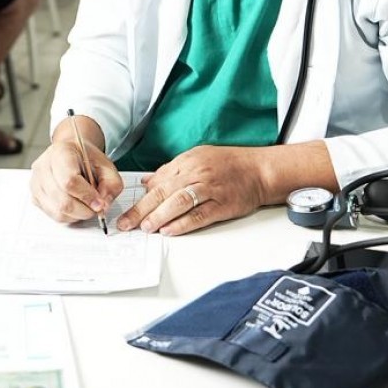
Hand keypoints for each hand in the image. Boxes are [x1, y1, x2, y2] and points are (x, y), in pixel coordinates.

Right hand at [30, 139, 122, 223]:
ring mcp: (36, 183)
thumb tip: (103, 205)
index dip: (87, 196)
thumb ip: (111, 184)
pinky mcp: (35, 197)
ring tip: (86, 204)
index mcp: (60, 153)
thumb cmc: (85, 158)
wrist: (70, 153)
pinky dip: (69, 216)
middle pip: (63, 201)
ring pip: (58, 212)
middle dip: (85, 210)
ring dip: (78, 214)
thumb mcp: (106, 165)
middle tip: (96, 207)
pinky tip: (76, 205)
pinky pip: (54, 215)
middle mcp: (43, 167)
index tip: (100, 203)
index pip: (69, 181)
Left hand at [116, 145, 266, 235]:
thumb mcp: (197, 157)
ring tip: (146, 228)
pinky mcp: (223, 205)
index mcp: (188, 162)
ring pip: (179, 203)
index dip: (141, 198)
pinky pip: (200, 215)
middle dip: (142, 210)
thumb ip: (171, 170)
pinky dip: (183, 224)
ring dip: (160, 216)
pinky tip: (169, 230)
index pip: (158, 181)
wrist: (260, 169)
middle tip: (127, 223)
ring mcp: (210, 190)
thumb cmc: (229, 163)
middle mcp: (197, 174)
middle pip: (164, 192)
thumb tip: (147, 182)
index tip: (127, 211)